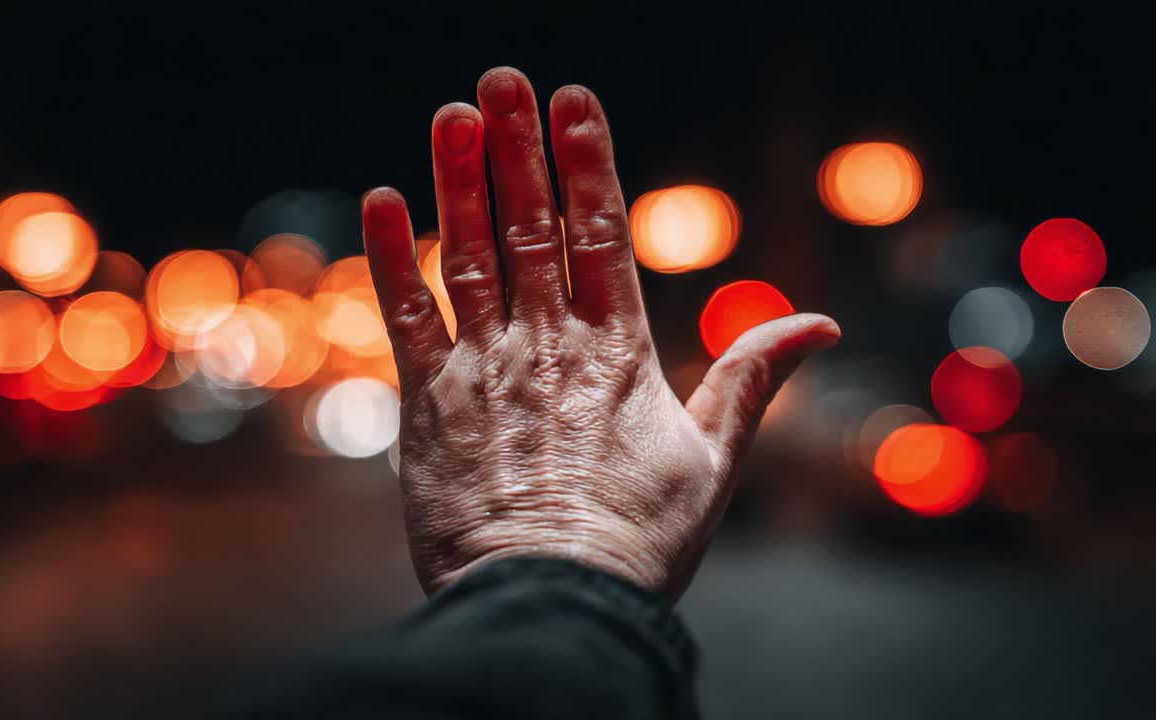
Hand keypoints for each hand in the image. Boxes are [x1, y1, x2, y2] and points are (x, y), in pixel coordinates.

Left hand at [362, 67, 839, 598]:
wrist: (551, 603)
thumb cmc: (638, 542)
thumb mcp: (717, 461)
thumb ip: (754, 380)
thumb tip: (823, 324)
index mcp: (617, 352)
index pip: (601, 234)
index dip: (587, 161)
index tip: (574, 101)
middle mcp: (547, 345)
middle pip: (530, 227)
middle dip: (518, 146)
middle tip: (504, 78)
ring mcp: (484, 370)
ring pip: (467, 255)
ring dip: (458, 180)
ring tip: (454, 113)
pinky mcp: (428, 405)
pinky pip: (403, 317)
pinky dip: (390, 256)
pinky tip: (381, 198)